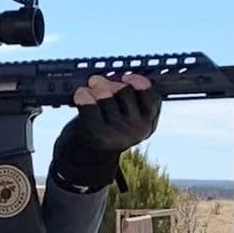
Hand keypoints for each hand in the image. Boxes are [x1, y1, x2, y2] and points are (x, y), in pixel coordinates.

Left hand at [52, 72, 160, 190]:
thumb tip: (106, 80)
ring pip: (106, 96)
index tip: (127, 77)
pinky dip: (84, 97)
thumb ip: (128, 95)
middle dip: (110, 82)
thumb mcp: (128, 113)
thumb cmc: (112, 124)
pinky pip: (90, 107)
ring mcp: (119, 133)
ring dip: (96, 87)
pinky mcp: (99, 136)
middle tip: (98, 80)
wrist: (93, 155)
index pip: (152, 97)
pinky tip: (81, 94)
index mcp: (149, 120)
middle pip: (125, 92)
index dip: (140, 83)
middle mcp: (138, 129)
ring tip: (90, 86)